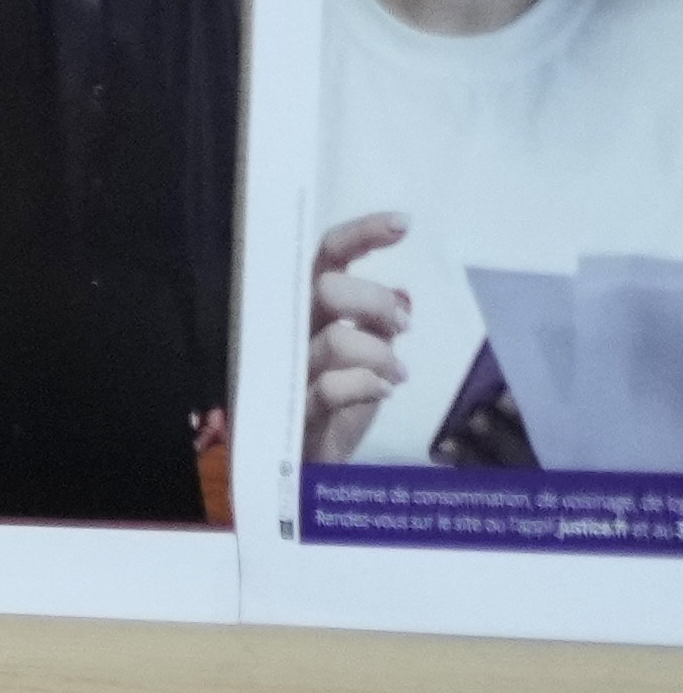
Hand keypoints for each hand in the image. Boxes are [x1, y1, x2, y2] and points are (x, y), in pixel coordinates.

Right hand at [307, 211, 416, 463]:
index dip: (360, 235)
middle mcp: (289, 333)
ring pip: (335, 339)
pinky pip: (332, 388)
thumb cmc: (339, 403)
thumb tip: (404, 297)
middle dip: (375, 303)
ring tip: (396, 375)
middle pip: (326, 290)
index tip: (403, 226)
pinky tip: (382, 391)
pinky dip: (366, 385)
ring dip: (380, 354)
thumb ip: (378, 324)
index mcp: (307, 311)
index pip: (324, 257)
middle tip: (402, 327)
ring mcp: (288, 372)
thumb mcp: (367, 354)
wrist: (311, 466)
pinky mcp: (294, 412)